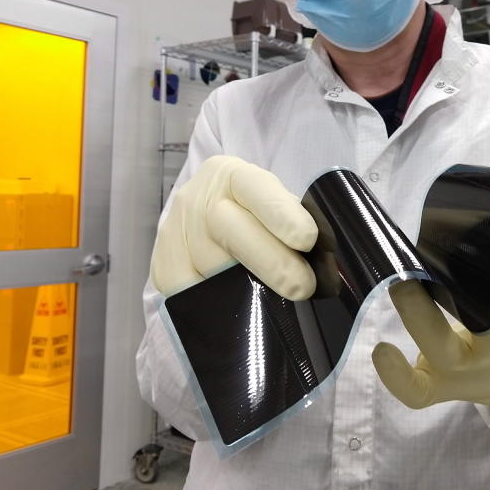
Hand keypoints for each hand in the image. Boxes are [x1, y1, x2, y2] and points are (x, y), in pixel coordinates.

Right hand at [150, 156, 317, 299]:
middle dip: (271, 261)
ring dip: (250, 291)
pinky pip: (189, 295)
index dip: (281, 213)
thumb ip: (294, 223)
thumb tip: (326, 264)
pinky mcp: (163, 268)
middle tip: (304, 287)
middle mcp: (198, 199)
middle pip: (230, 230)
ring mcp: (175, 233)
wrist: (204, 218)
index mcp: (232, 175)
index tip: (307, 239)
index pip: (255, 188)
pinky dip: (219, 306)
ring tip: (279, 304)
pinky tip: (244, 314)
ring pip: (211, 268)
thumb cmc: (255, 216)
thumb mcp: (273, 205)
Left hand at [372, 209, 489, 412]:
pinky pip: (417, 392)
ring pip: (439, 348)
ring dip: (417, 313)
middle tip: (442, 245)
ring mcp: (470, 376)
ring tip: (398, 281)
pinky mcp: (443, 388)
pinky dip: (396, 376)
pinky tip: (381, 349)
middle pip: (484, 322)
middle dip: (463, 284)